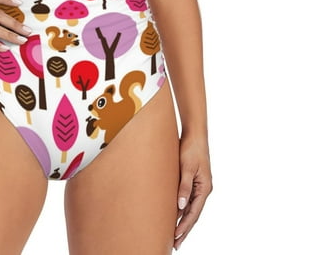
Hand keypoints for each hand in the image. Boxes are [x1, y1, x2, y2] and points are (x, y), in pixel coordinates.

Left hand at [174, 135, 211, 249]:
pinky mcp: (193, 179)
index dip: (184, 227)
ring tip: (174, 235)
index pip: (194, 213)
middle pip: (193, 214)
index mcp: (204, 188)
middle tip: (175, 245)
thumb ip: (184, 186)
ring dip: (183, 221)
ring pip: (191, 208)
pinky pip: (188, 199)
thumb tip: (181, 207)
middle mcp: (203, 189)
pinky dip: (182, 209)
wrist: (194, 134)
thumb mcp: (186, 167)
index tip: (176, 238)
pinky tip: (175, 214)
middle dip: (184, 230)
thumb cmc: (190, 148)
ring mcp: (199, 185)